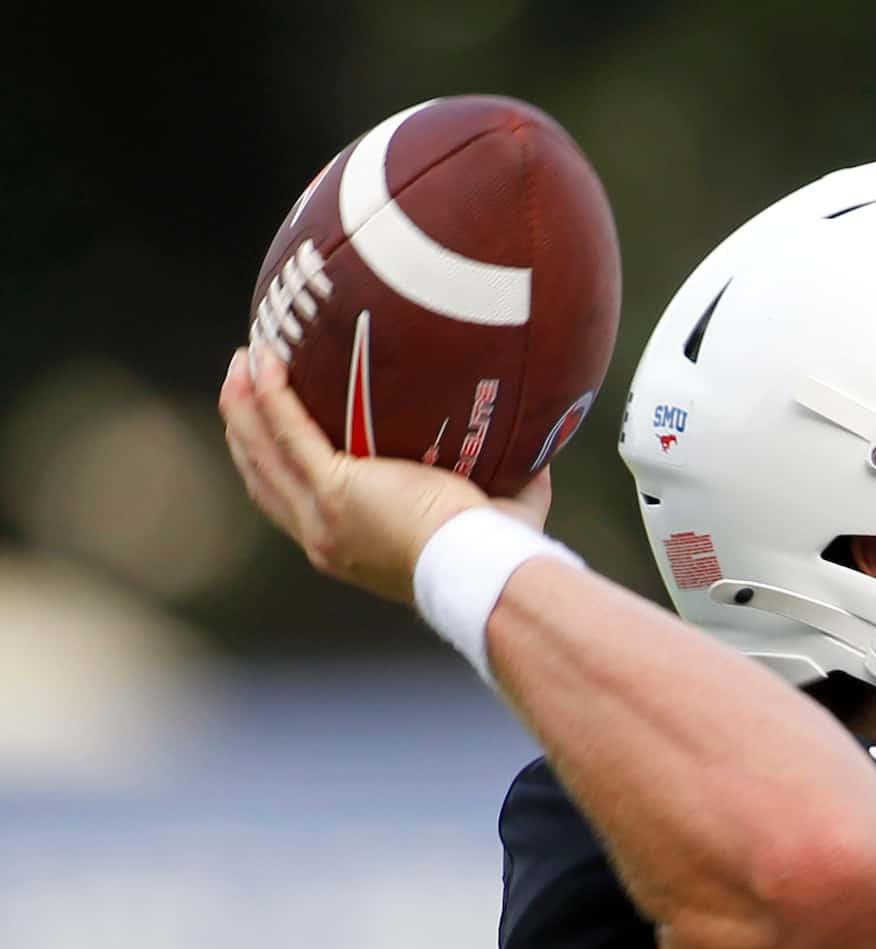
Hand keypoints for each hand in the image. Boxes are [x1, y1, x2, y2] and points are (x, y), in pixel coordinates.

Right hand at [217, 346, 552, 605]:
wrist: (483, 571)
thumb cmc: (494, 557)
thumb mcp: (493, 519)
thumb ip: (509, 489)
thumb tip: (541, 459)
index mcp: (349, 548)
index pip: (295, 506)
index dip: (276, 465)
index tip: (272, 428)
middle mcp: (324, 538)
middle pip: (263, 476)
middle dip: (247, 427)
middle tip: (244, 382)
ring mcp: (323, 515)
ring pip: (262, 452)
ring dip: (245, 403)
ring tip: (245, 359)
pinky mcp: (334, 489)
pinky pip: (288, 430)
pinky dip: (270, 394)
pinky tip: (264, 360)